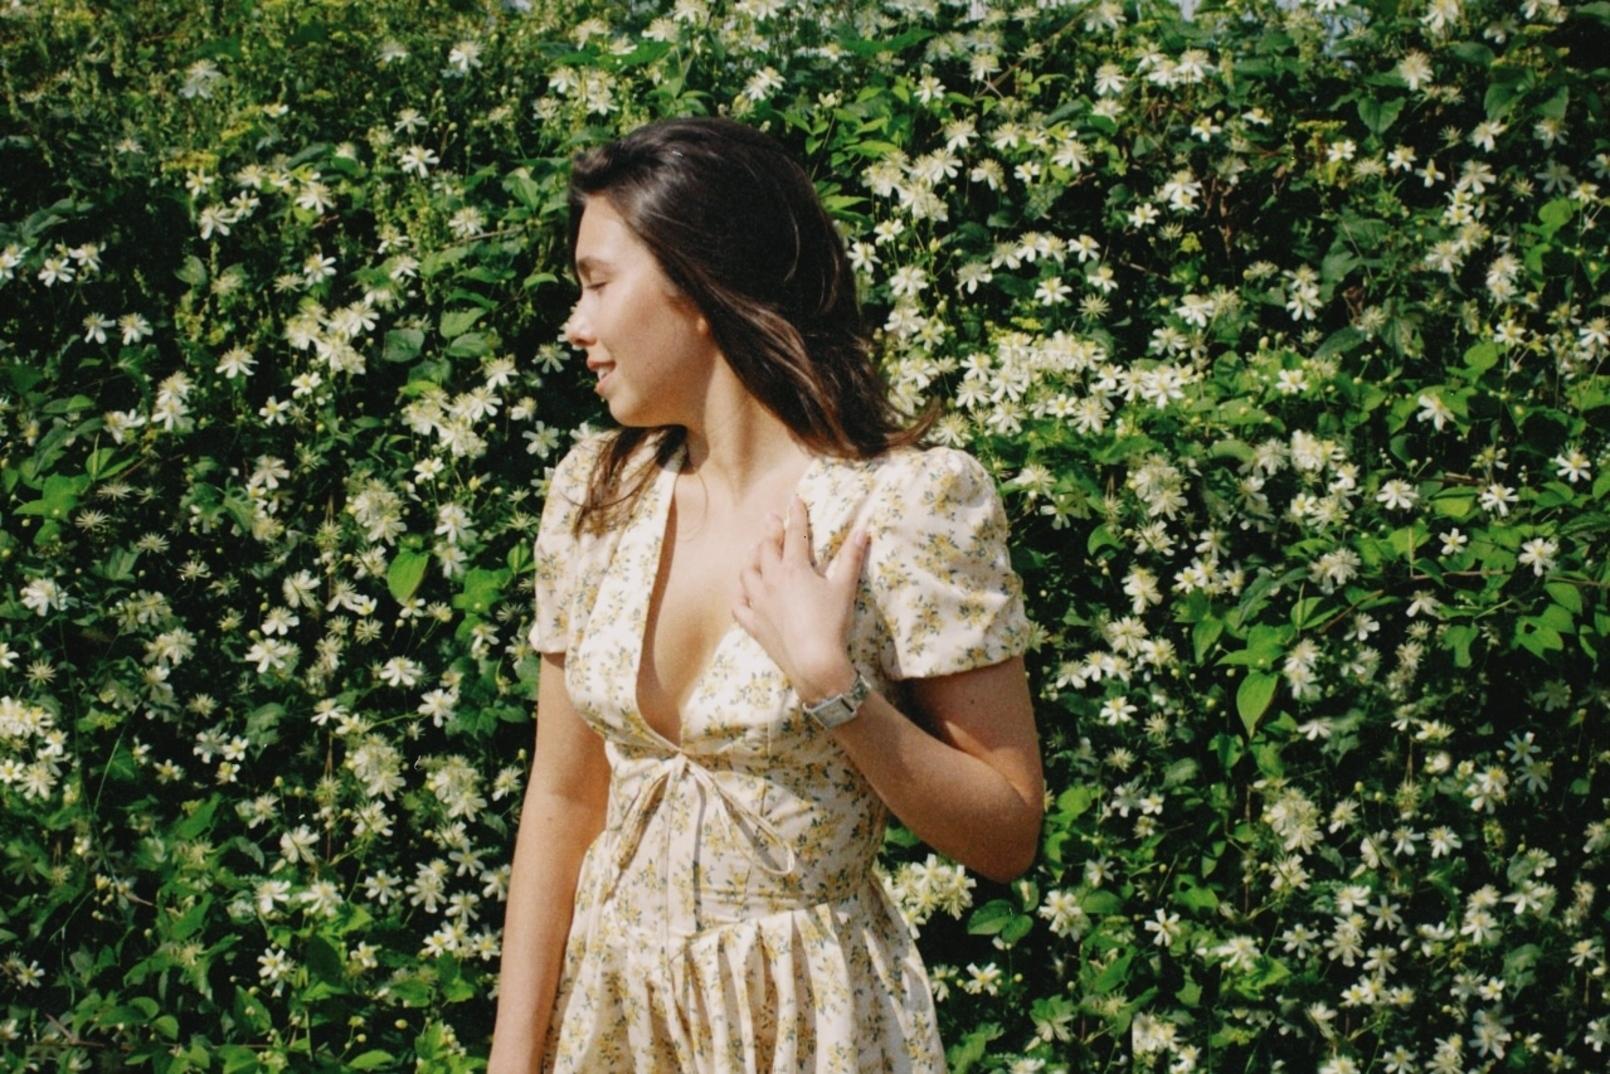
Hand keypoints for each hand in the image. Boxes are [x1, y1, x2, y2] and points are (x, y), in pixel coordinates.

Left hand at [732, 495, 869, 701]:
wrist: (814, 662)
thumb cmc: (832, 623)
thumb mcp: (845, 588)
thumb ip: (852, 558)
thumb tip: (863, 531)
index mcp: (794, 568)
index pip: (795, 534)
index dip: (796, 515)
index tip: (795, 500)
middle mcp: (771, 581)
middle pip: (766, 549)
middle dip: (770, 531)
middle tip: (771, 520)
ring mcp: (758, 603)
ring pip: (747, 573)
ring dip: (751, 559)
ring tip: (756, 552)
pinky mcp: (753, 624)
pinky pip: (738, 605)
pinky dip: (740, 595)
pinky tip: (744, 591)